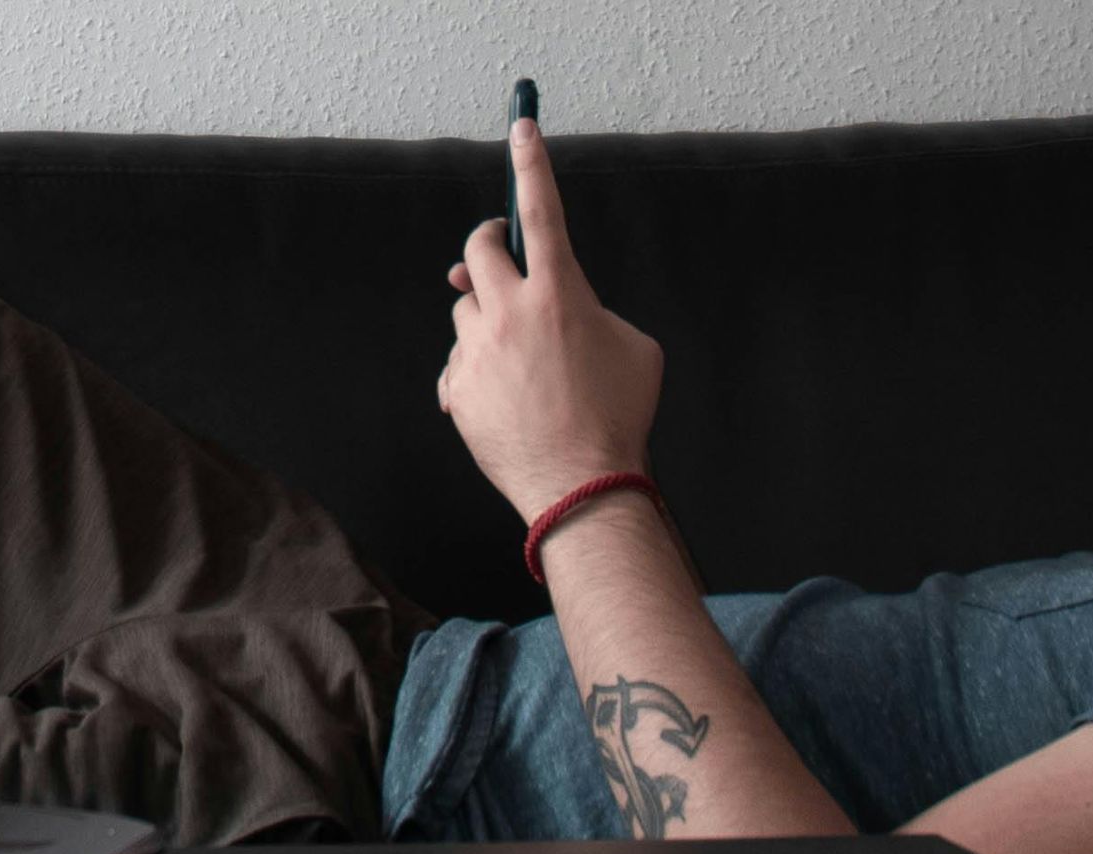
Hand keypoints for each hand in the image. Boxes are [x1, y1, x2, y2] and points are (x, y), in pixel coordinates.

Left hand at [439, 117, 663, 523]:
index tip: (522, 128)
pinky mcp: (457, 389)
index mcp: (561, 294)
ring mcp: (477, 352)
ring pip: (467, 310)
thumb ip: (595, 310)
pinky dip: (480, 372)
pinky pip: (461, 363)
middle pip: (478, 250)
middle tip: (502, 255)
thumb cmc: (619, 417)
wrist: (583, 487)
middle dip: (490, 247)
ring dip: (488, 319)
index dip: (531, 164)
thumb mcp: (635, 348)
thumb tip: (567, 309)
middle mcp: (510, 313)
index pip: (542, 210)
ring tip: (523, 359)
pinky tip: (511, 400)